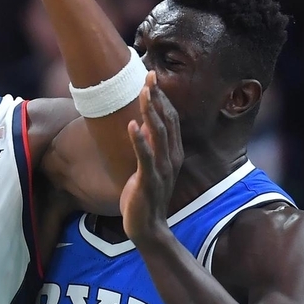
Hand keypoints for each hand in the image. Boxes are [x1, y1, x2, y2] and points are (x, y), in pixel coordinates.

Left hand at [121, 73, 184, 242]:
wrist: (148, 228)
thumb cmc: (145, 196)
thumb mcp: (149, 167)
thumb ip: (149, 147)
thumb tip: (142, 124)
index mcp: (172, 153)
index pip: (170, 119)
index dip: (162, 98)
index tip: (152, 78)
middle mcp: (171, 158)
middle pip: (166, 121)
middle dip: (157, 98)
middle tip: (149, 75)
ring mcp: (162, 169)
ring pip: (158, 135)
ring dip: (150, 112)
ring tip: (144, 92)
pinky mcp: (149, 181)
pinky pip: (145, 158)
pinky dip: (139, 141)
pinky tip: (131, 125)